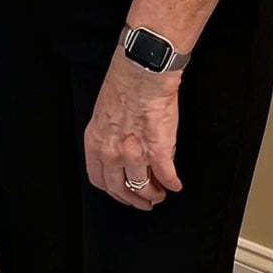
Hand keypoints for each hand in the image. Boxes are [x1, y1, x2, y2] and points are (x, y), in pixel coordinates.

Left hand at [84, 47, 182, 209]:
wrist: (143, 69)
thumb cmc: (125, 81)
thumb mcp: (105, 111)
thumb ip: (110, 135)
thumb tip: (122, 150)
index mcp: (96, 141)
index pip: (99, 179)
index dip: (112, 191)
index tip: (122, 193)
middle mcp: (112, 152)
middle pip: (120, 189)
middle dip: (133, 200)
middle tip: (143, 203)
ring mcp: (134, 154)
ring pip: (143, 187)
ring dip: (153, 195)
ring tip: (160, 194)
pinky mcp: (158, 150)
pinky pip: (166, 176)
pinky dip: (172, 183)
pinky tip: (176, 185)